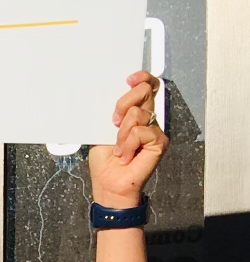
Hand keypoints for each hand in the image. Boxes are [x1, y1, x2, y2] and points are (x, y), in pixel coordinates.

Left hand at [88, 71, 168, 207]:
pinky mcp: (159, 143)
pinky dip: (128, 143)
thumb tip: (114, 94)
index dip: (141, 78)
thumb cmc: (105, 161)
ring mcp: (154, 131)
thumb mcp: (103, 129)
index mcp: (135, 114)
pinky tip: (125, 155)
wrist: (109, 184)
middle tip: (114, 122)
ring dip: (122, 132)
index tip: (128, 79)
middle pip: (144, 92)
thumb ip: (114, 112)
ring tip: (118, 147)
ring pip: (139, 113)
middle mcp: (147, 120)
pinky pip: (142, 132)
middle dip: (124, 102)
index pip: (147, 87)